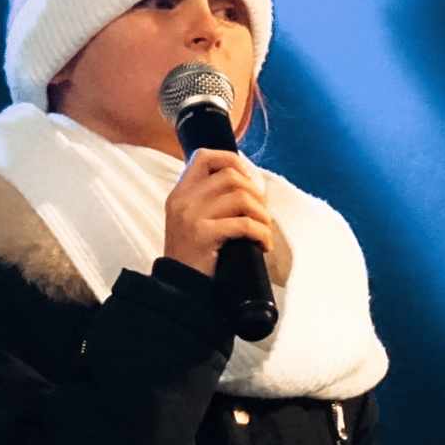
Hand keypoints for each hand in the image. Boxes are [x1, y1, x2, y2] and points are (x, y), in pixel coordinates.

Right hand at [162, 148, 272, 277]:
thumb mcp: (191, 220)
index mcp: (179, 193)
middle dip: (255, 192)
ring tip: (265, 230)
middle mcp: (182, 200)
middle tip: (263, 213)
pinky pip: (244, 224)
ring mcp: (191, 217)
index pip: (204, 157)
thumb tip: (248, 182)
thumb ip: (209, 199)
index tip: (248, 179)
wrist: (180, 287)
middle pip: (230, 176)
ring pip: (241, 198)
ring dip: (262, 214)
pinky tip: (263, 245)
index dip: (231, 160)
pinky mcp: (203, 235)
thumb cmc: (194, 255)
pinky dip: (261, 233)